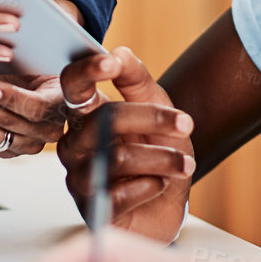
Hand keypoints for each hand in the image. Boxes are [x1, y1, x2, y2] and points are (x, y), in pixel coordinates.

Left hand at [0, 0, 86, 154]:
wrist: (49, 79)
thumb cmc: (51, 56)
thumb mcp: (55, 45)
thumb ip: (55, 36)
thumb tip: (49, 13)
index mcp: (67, 103)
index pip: (36, 107)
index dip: (10, 97)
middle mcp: (50, 130)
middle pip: (6, 121)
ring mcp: (28, 143)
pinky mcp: (8, 149)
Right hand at [57, 47, 195, 243]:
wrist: (166, 207)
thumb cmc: (156, 152)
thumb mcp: (156, 108)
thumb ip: (137, 80)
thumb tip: (119, 51)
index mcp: (87, 114)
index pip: (73, 85)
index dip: (87, 71)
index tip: (111, 62)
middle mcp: (75, 144)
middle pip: (105, 118)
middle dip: (152, 118)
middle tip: (187, 124)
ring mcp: (80, 177)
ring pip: (119, 157)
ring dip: (163, 158)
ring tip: (185, 164)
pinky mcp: (92, 210)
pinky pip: (121, 193)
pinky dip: (152, 186)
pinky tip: (159, 186)